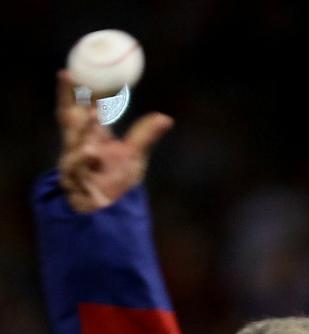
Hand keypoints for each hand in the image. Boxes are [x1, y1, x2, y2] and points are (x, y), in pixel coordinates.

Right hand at [56, 70, 172, 212]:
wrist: (109, 213)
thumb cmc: (116, 183)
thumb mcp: (134, 156)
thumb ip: (145, 135)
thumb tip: (166, 118)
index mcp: (91, 136)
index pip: (83, 107)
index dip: (81, 89)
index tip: (81, 69)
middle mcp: (78, 145)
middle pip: (69, 116)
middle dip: (66, 96)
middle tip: (68, 75)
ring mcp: (73, 162)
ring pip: (74, 140)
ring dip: (85, 128)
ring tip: (95, 114)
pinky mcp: (74, 182)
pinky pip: (76, 168)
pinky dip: (83, 159)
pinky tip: (90, 151)